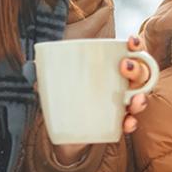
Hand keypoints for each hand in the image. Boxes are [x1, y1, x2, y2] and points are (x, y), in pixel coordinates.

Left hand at [54, 36, 152, 160]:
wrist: (63, 129)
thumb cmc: (63, 95)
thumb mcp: (52, 81)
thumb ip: (42, 73)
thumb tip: (30, 66)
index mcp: (109, 66)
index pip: (129, 52)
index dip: (136, 46)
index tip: (131, 42)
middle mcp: (121, 83)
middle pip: (141, 73)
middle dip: (138, 69)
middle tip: (124, 67)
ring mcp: (121, 104)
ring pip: (141, 97)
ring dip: (142, 98)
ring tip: (133, 101)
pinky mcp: (118, 123)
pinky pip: (131, 122)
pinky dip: (132, 123)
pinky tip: (127, 123)